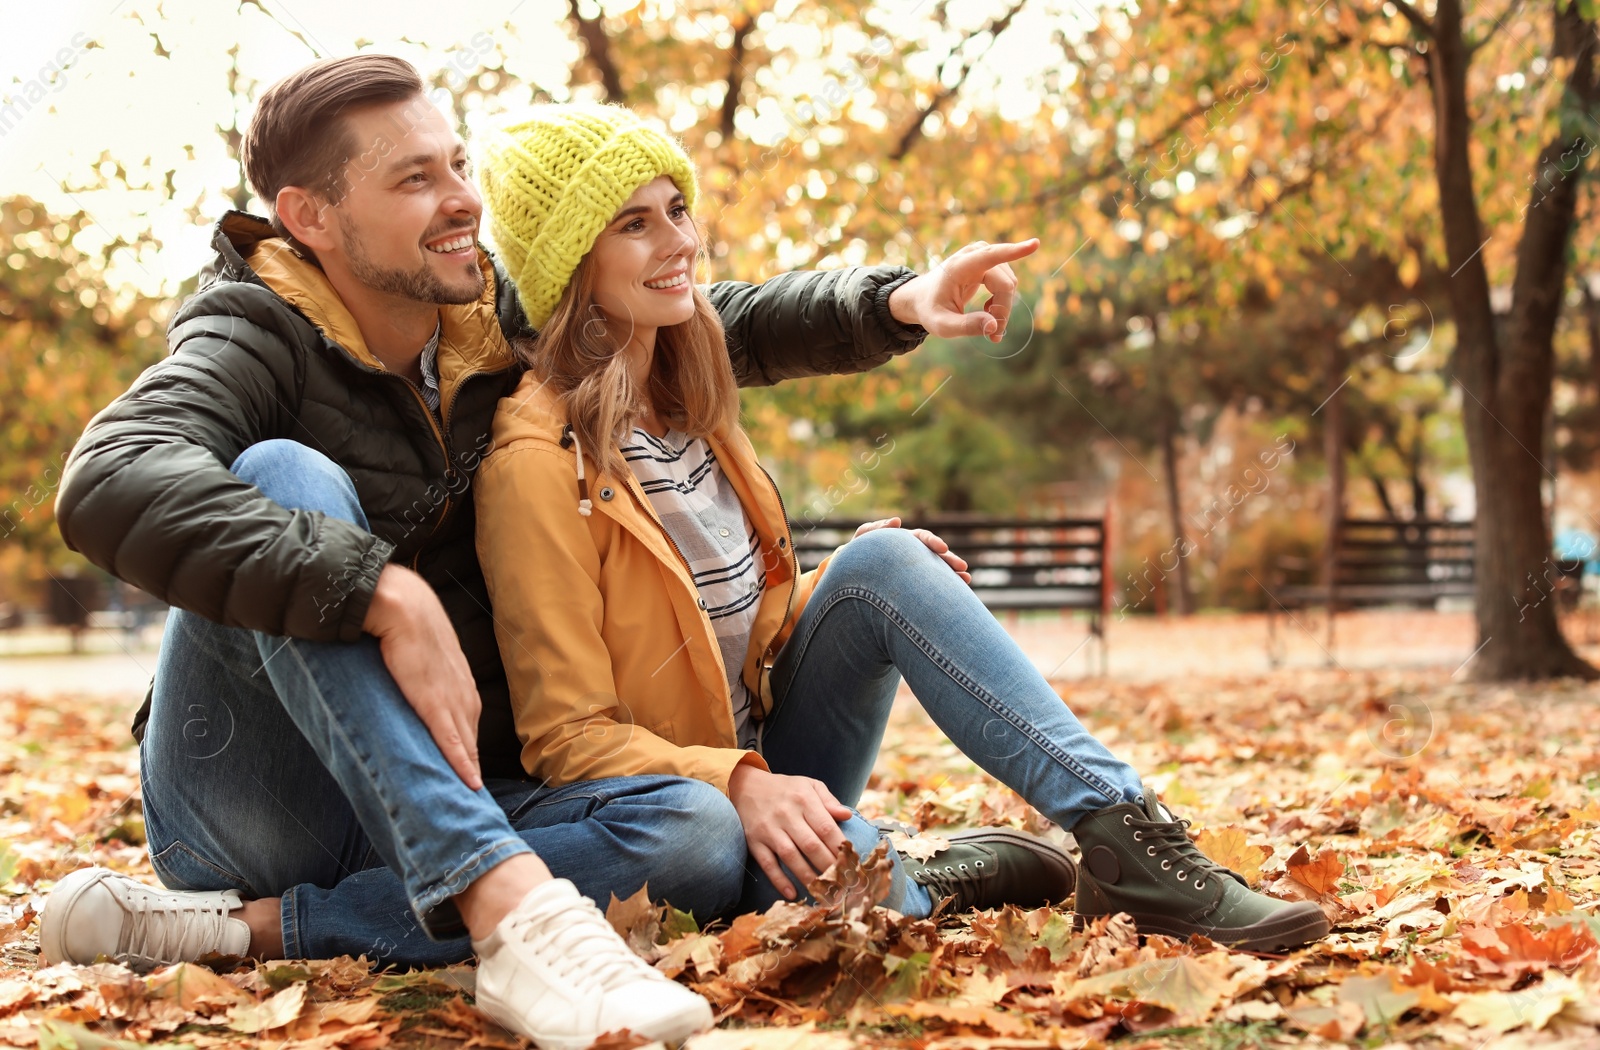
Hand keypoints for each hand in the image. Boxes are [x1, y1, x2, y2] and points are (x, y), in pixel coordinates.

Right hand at [363, 564, 483, 789]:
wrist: (399, 601)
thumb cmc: (404, 613)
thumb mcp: (418, 636)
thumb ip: (418, 654)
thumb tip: (405, 659)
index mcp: (455, 669)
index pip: (467, 709)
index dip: (468, 734)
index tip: (471, 755)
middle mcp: (460, 684)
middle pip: (471, 727)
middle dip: (473, 754)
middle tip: (474, 782)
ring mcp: (450, 693)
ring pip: (466, 737)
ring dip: (470, 764)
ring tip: (470, 787)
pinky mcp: (434, 700)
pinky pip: (451, 738)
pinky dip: (461, 760)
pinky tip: (468, 780)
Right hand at [727, 762, 852, 899]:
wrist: (746, 786)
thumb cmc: (785, 789)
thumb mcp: (809, 785)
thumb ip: (829, 800)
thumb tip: (847, 816)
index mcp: (804, 799)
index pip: (826, 827)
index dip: (840, 847)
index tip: (851, 863)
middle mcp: (786, 815)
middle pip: (811, 845)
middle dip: (828, 866)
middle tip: (842, 883)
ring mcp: (769, 829)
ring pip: (790, 857)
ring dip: (808, 876)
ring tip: (823, 891)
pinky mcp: (754, 841)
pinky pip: (767, 864)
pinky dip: (779, 880)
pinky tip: (792, 894)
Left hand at [854, 517, 971, 583]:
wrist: (854, 572)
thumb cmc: (859, 552)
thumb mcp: (863, 537)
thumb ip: (876, 527)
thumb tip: (897, 521)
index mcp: (905, 540)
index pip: (922, 538)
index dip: (933, 542)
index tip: (942, 547)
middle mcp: (914, 553)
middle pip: (936, 555)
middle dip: (950, 560)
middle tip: (963, 568)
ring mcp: (916, 569)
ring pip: (938, 570)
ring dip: (953, 575)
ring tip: (966, 580)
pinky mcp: (915, 583)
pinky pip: (932, 586)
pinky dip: (944, 589)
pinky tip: (957, 594)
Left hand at [887, 239, 1039, 342]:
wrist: (922, 298)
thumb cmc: (930, 310)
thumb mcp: (942, 326)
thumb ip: (967, 327)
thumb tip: (995, 327)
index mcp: (959, 267)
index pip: (991, 256)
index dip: (1014, 252)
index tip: (1035, 244)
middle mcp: (973, 255)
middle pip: (1005, 284)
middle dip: (1003, 310)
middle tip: (994, 336)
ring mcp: (982, 256)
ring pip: (1009, 284)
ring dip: (1003, 307)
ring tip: (987, 322)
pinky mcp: (988, 261)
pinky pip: (1007, 282)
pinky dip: (1002, 301)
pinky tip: (988, 310)